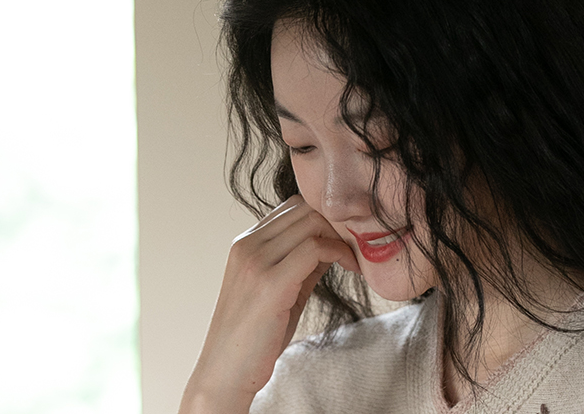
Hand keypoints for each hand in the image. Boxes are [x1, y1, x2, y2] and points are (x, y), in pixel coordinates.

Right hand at [179, 196, 358, 413]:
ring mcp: (255, 261)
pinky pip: (314, 248)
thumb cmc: (255, 338)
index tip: (347, 235)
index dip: (326, 215)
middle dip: (337, 222)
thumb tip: (335, 243)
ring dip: (341, 235)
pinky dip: (339, 251)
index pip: (294, 206)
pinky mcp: (269, 283)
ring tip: (356, 257)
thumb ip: (303, 262)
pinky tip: (350, 266)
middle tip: (359, 243)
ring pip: (312, 222)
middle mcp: (247, 245)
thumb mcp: (281, 290)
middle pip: (305, 208)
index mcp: (245, 243)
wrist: (224, 377)